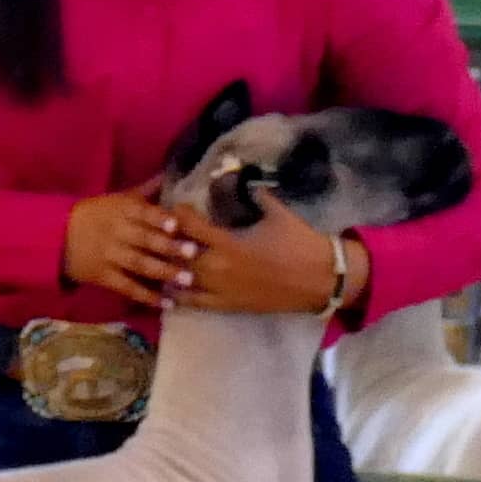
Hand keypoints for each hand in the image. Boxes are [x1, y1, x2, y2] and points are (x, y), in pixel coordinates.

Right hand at [61, 193, 189, 309]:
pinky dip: (147, 296)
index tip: (177, 224)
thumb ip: (144, 191)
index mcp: (120, 210)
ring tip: (187, 280)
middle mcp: (115, 232)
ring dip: (163, 272)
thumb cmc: (95, 215)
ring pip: (138, 264)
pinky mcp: (104, 277)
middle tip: (193, 253)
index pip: (141, 213)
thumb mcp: (116, 199)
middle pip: (144, 239)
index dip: (158, 218)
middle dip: (168, 246)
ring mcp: (109, 256)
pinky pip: (128, 287)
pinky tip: (167, 303)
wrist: (57, 237)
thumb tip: (168, 174)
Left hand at [165, 199, 347, 314]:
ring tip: (158, 259)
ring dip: (169, 269)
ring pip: (182, 282)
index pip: (191, 228)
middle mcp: (220, 269)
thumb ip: (256, 195)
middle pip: (180, 255)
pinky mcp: (230, 306)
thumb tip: (243, 175)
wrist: (322, 279)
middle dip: (169, 242)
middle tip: (162, 232)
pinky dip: (179, 297)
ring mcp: (223, 291)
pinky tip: (167, 290)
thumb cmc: (300, 243)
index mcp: (230, 243)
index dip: (179, 216)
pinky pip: (197, 303)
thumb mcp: (278, 212)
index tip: (175, 207)